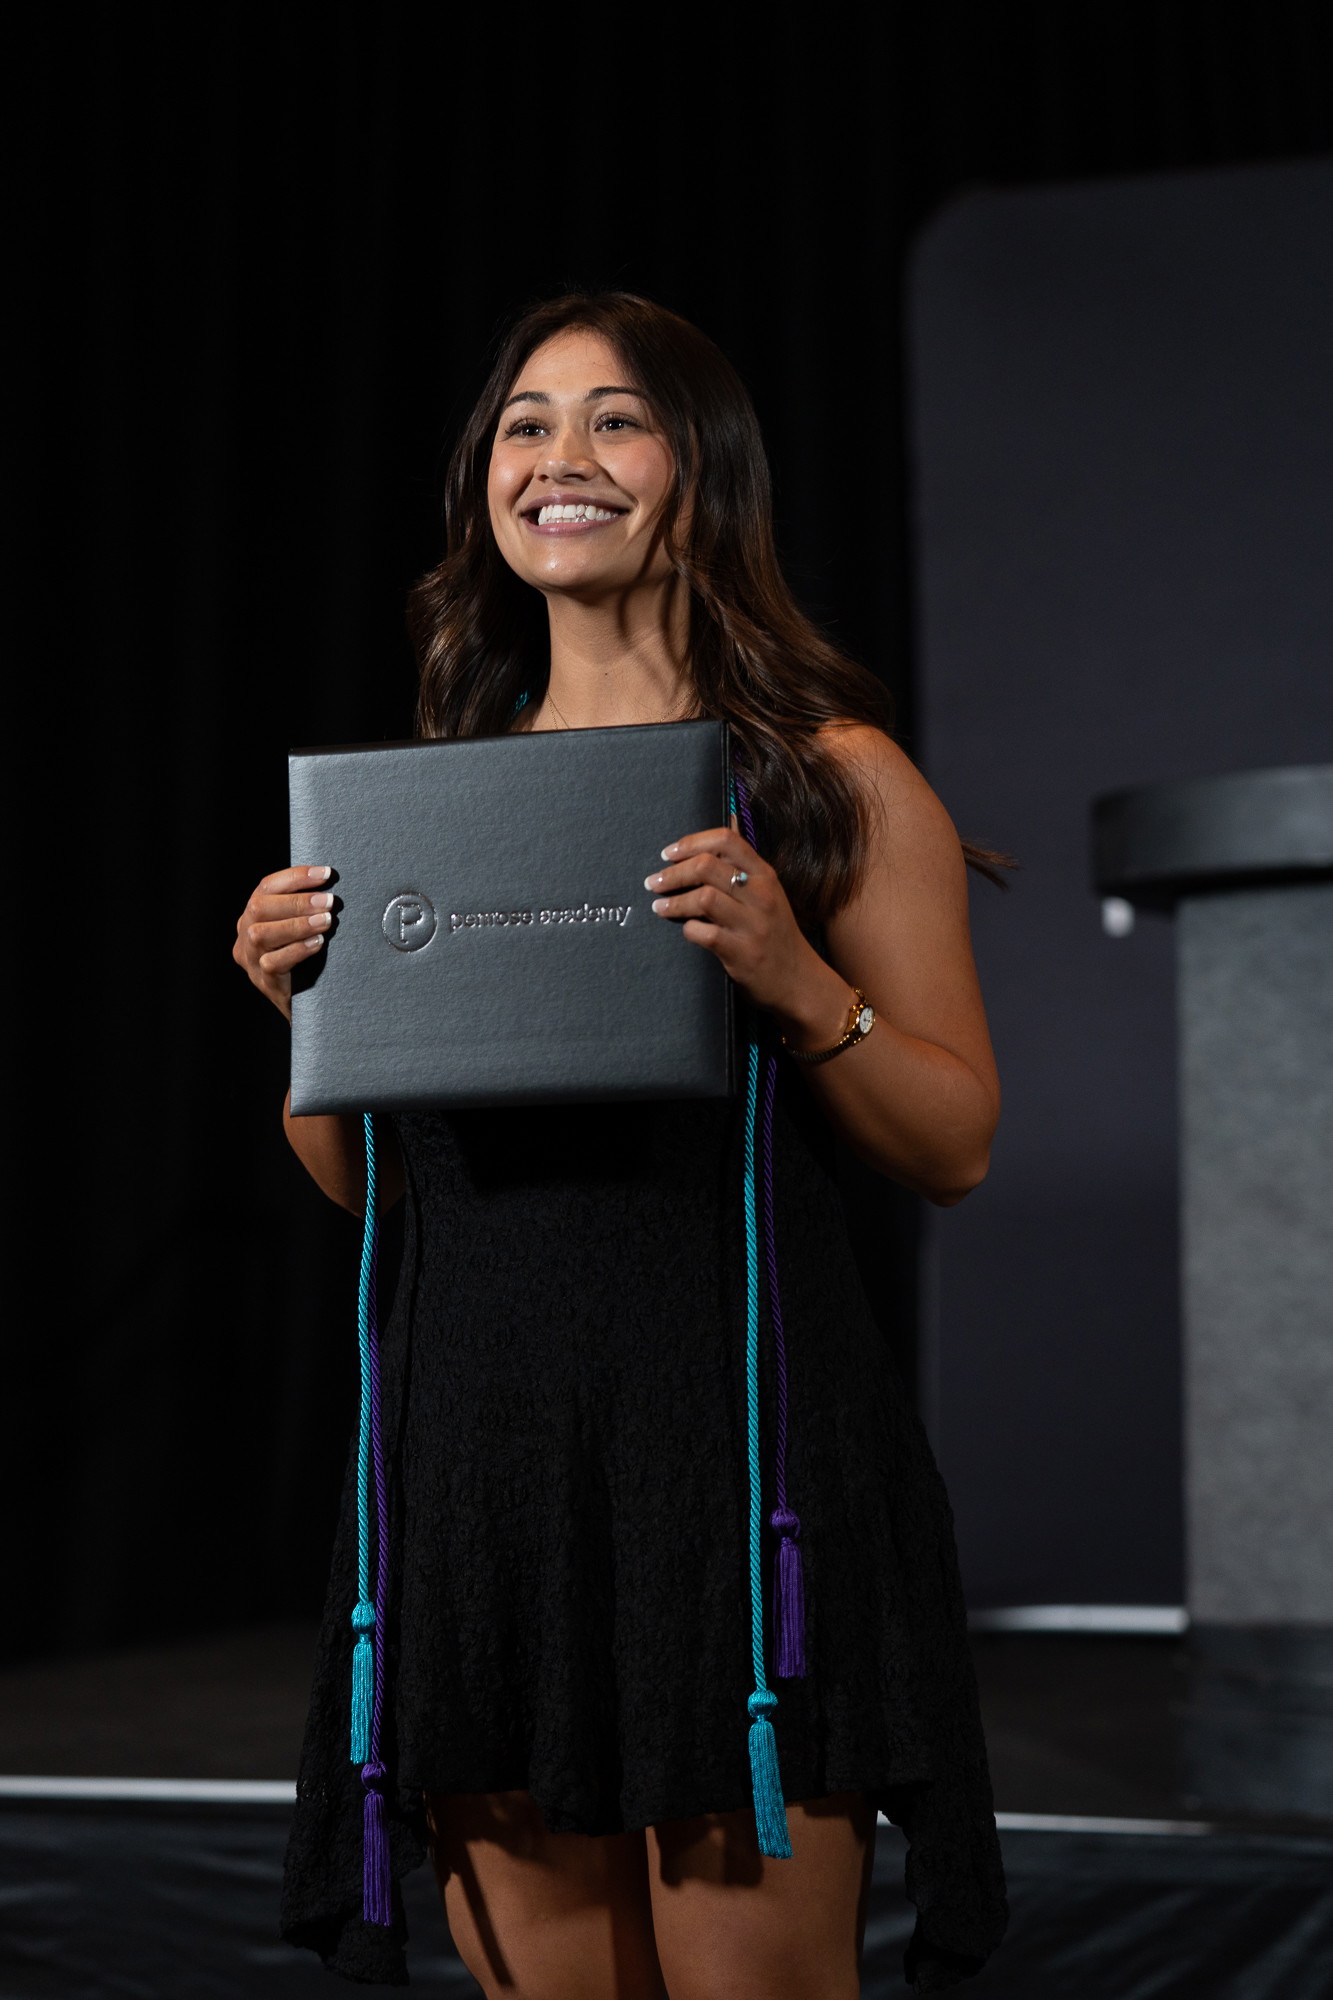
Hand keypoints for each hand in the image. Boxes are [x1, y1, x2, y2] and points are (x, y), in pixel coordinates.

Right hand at [233, 865, 334, 1020]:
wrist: (305, 1006)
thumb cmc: (307, 961)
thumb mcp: (301, 929)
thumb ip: (304, 908)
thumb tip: (330, 883)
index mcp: (252, 917)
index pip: (266, 887)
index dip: (295, 877)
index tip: (325, 874)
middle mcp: (244, 936)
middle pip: (259, 907)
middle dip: (297, 901)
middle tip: (329, 901)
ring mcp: (250, 961)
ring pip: (261, 934)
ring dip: (297, 924)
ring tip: (327, 921)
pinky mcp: (263, 982)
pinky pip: (271, 963)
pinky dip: (296, 950)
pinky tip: (317, 944)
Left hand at [645, 828, 847, 1036]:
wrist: (799, 980)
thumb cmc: (775, 935)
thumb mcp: (767, 896)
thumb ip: (741, 873)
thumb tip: (699, 851)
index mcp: (765, 875)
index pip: (726, 840)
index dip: (691, 842)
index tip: (668, 853)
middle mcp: (761, 895)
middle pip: (707, 866)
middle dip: (672, 873)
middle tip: (654, 883)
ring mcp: (753, 924)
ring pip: (702, 898)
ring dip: (673, 902)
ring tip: (659, 907)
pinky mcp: (743, 952)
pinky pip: (704, 933)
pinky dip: (688, 930)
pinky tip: (685, 930)